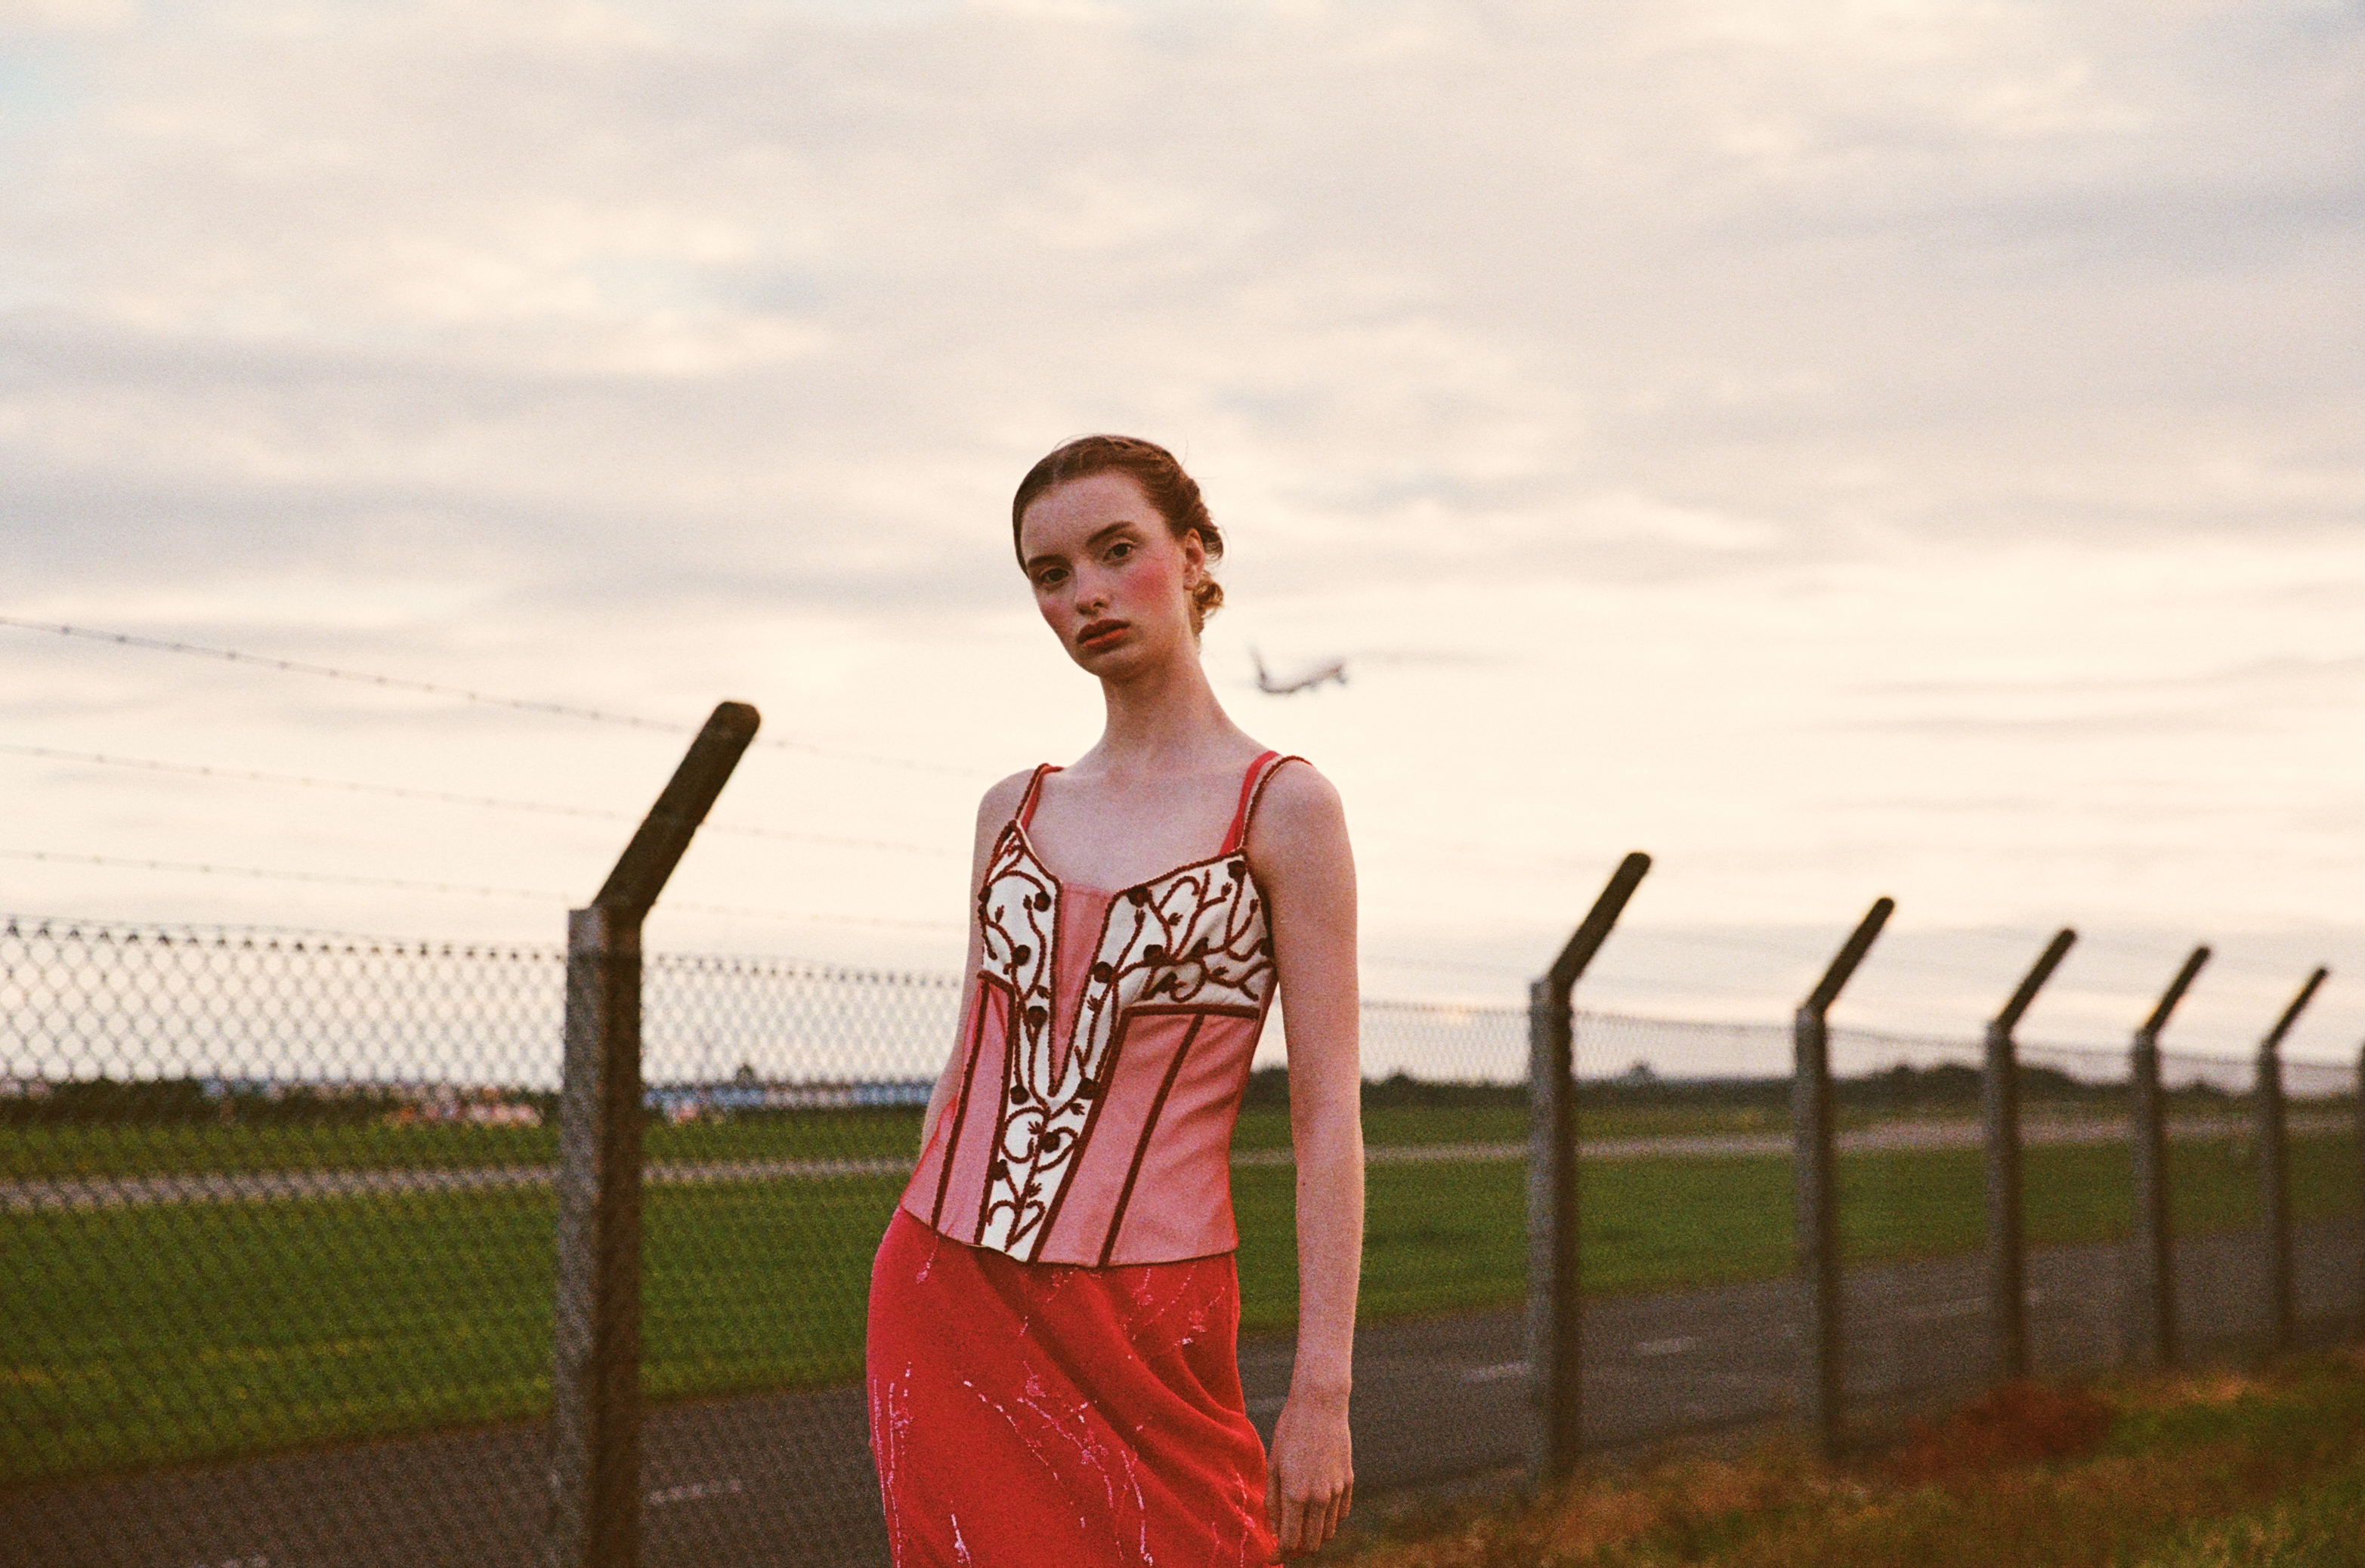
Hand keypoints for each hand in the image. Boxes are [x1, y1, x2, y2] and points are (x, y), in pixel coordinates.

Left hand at [1265, 1385, 1352, 1558]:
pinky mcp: (1349, 1481)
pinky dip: (1329, 1521)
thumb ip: (1272, 1500)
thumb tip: (1274, 1528)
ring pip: (1328, 1532)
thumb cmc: (1290, 1431)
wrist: (1320, 1405)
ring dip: (1313, 1536)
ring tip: (1299, 1527)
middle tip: (1284, 1543)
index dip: (1280, 1553)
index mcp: (1295, 1494)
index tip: (1272, 1555)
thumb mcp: (1273, 1464)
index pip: (1290, 1540)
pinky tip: (1316, 1513)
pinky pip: (1341, 1515)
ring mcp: (1337, 1490)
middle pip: (1312, 1543)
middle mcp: (1319, 1497)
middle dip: (1297, 1549)